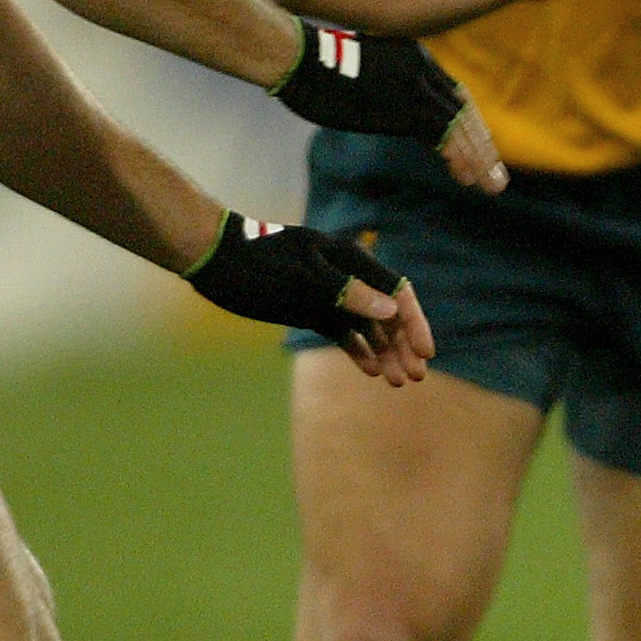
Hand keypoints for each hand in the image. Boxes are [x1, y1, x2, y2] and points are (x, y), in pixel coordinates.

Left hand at [183, 211, 436, 386]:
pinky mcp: (310, 310)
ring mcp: (329, 295)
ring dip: (384, 352)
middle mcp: (347, 277)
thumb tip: (391, 310)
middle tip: (416, 377)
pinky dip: (357, 350)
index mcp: (351, 260)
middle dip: (403, 344)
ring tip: (396, 382)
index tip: (426, 353)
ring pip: (367, 327)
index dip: (415, 323)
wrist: (214, 259)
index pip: (396, 292)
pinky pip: (343, 332)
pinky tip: (370, 370)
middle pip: (386, 313)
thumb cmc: (257, 264)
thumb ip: (347, 293)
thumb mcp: (302, 278)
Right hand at [273, 20, 508, 193]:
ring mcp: (416, 87)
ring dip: (479, 159)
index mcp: (414, 57)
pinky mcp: (404, 107)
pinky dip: (459, 158)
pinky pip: (442, 137)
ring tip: (492, 186)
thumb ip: (382, 86)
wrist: (296, 56)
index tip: (480, 147)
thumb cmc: (311, 64)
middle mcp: (422, 69)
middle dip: (482, 144)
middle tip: (496, 175)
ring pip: (459, 127)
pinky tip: (468, 179)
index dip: (469, 124)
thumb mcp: (359, 68)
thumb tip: (380, 105)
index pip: (453, 95)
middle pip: (463, 111)